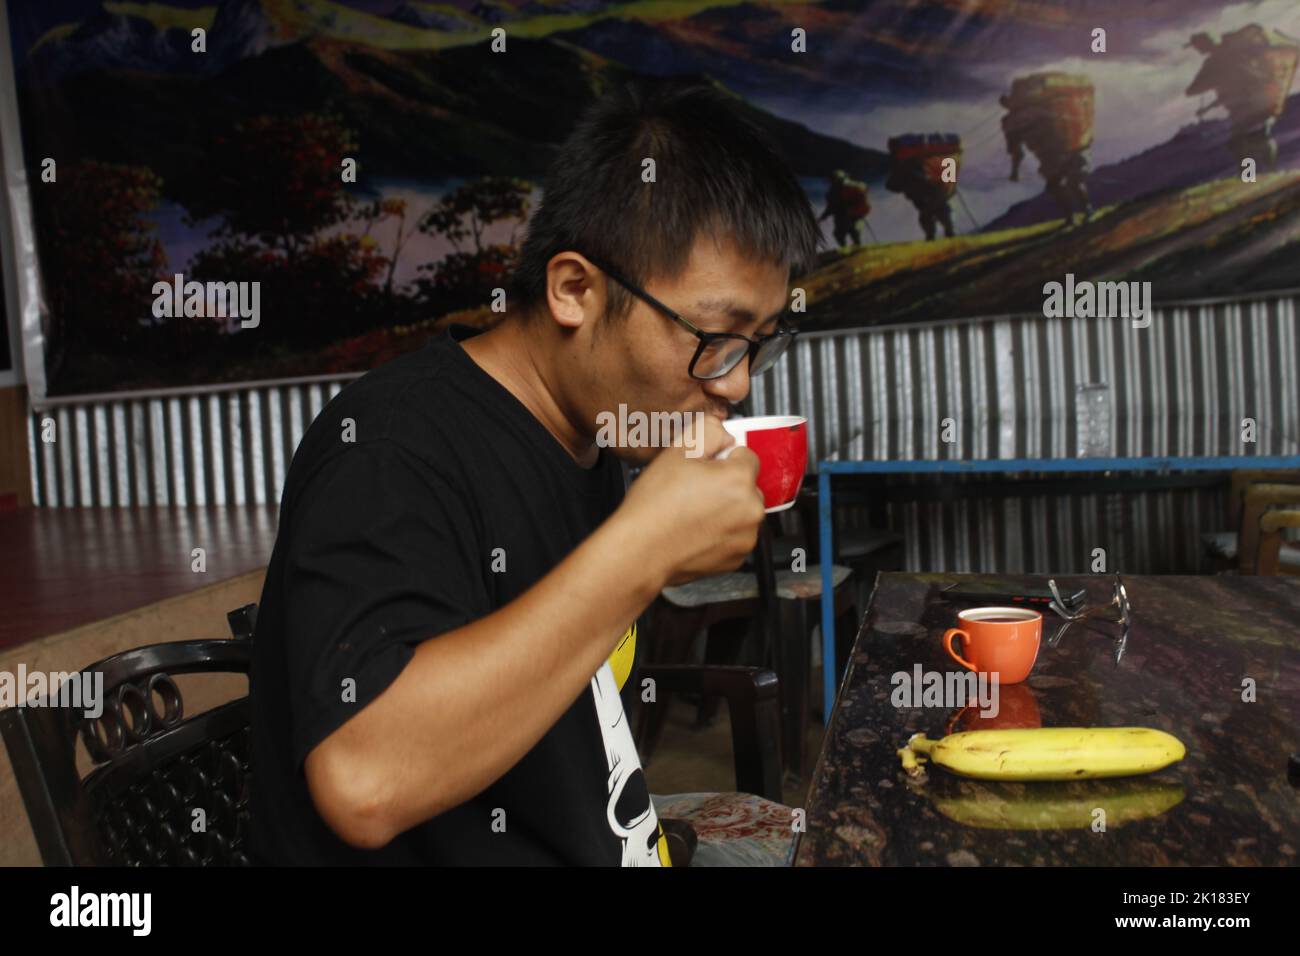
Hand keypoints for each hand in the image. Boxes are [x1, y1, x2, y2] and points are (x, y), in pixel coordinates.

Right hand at [617, 415, 765, 586]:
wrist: (639, 552)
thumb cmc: (654, 507)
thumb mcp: (677, 452)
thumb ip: (709, 432)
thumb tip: (725, 434)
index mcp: (739, 479)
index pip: (747, 455)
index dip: (723, 458)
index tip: (705, 466)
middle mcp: (750, 510)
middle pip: (747, 485)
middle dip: (727, 484)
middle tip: (694, 489)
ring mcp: (745, 537)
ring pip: (742, 512)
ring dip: (726, 509)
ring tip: (692, 512)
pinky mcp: (736, 559)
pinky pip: (735, 536)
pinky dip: (721, 533)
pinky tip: (696, 530)